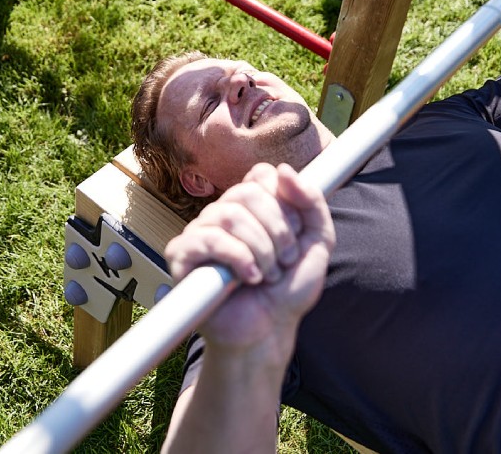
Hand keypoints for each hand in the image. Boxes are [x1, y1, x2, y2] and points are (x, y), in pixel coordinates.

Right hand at [164, 163, 335, 361]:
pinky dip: (238, 258)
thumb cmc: (288, 290)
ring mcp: (201, 232)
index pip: (261, 176)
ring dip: (261, 249)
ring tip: (267, 275)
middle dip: (277, 230)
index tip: (294, 236)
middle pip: (247, 193)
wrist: (269, 331)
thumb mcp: (317, 242)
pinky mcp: (183, 254)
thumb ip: (312, 202)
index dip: (284, 204)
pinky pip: (208, 238)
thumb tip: (285, 170)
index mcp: (251, 206)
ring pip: (229, 214)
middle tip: (284, 261)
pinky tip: (248, 278)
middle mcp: (223, 214)